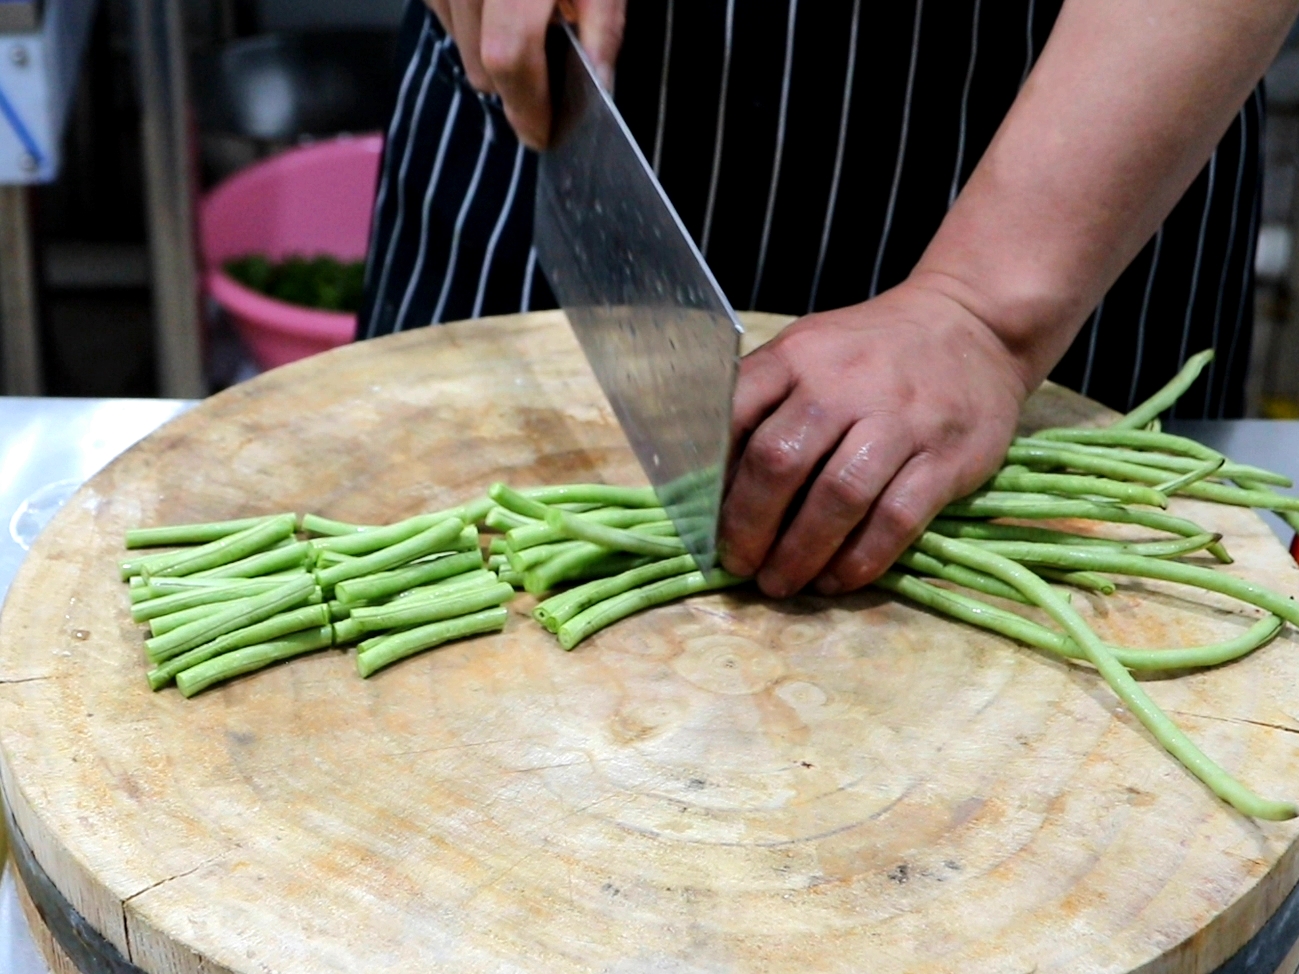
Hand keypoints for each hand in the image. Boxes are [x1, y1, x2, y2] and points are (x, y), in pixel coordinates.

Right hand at [423, 0, 625, 148]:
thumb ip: (602, 28)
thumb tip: (600, 88)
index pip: (508, 57)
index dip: (527, 107)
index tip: (542, 133)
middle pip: (482, 66)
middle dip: (517, 85)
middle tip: (548, 62)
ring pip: (460, 50)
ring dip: (493, 52)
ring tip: (526, 17)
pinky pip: (445, 21)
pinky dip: (473, 26)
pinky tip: (499, 4)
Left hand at [718, 281, 1030, 597]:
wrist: (973, 325)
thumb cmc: (871, 351)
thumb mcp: (810, 351)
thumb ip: (764, 401)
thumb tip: (712, 481)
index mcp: (798, 356)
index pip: (735, 417)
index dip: (713, 479)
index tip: (705, 522)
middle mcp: (844, 384)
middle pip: (780, 464)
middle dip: (750, 527)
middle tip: (740, 565)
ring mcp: (900, 421)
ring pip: (838, 498)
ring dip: (801, 553)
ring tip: (781, 583)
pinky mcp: (945, 458)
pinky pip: (896, 519)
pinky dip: (860, 560)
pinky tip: (837, 580)